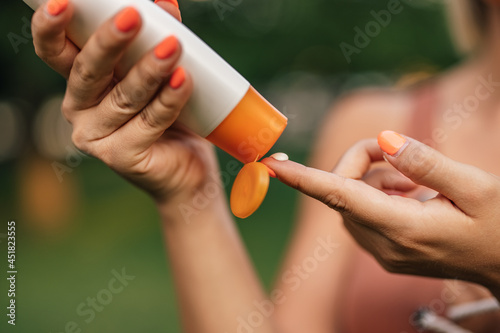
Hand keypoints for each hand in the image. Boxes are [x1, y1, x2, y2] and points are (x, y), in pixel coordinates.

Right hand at [32, 1, 219, 203]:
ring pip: (123, 97)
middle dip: (109, 42)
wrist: (188, 165)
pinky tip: (184, 81)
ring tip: (173, 48)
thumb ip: (157, 38)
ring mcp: (97, 136)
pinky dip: (168, 100)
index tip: (62, 3)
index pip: (56, 51)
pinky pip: (148, 123)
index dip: (51, 28)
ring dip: (149, 70)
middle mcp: (80, 108)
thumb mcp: (159, 71)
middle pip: (88, 71)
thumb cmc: (170, 114)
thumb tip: (166, 5)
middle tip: (132, 16)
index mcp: (82, 81)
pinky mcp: (121, 157)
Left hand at [263, 132, 499, 295]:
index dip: (303, 179)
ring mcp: (381, 253)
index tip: (271, 164)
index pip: (340, 197)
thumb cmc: (499, 224)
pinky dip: (375, 194)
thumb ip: (426, 162)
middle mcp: (384, 246)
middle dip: (362, 161)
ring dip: (372, 178)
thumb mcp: (476, 187)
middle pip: (343, 189)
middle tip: (402, 153)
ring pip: (348, 200)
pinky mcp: (383, 252)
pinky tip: (409, 195)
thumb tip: (383, 140)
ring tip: (416, 183)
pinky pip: (359, 213)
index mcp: (405, 229)